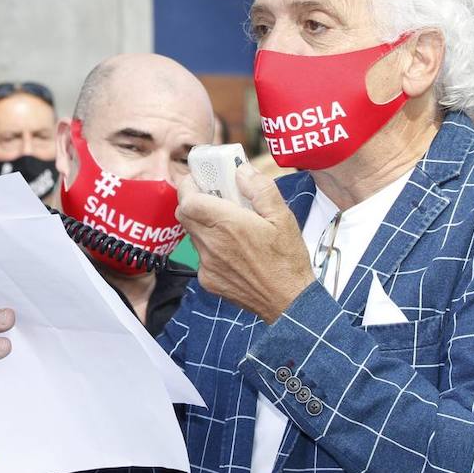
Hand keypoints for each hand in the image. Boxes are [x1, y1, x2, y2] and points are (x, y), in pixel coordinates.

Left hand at [175, 162, 310, 321]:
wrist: (289, 302)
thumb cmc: (287, 259)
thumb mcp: (282, 217)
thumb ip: (259, 189)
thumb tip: (241, 170)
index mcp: (227, 224)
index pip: (187, 199)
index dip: (189, 185)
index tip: (200, 180)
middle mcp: (211, 244)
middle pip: (184, 215)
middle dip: (193, 201)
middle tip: (213, 196)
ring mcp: (207, 265)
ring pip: (193, 235)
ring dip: (203, 224)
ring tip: (229, 224)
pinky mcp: (208, 281)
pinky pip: (201, 256)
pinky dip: (211, 247)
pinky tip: (233, 249)